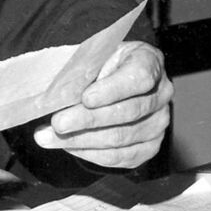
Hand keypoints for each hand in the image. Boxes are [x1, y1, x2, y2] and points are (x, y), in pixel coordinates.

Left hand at [34, 41, 171, 168]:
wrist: (116, 76)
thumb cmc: (101, 62)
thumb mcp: (93, 54)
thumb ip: (80, 68)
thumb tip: (54, 92)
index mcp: (149, 62)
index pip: (138, 78)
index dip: (112, 90)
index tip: (86, 98)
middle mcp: (161, 94)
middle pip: (128, 112)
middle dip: (88, 119)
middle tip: (58, 123)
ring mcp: (158, 123)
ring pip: (122, 138)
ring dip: (82, 140)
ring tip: (49, 137)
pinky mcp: (149, 147)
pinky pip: (121, 157)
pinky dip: (90, 153)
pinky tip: (67, 146)